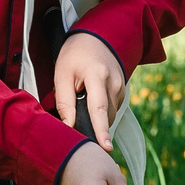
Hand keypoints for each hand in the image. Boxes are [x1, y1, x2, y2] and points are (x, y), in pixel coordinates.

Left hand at [53, 32, 127, 151]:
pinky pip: (111, 110)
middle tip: (79, 131)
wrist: (96, 38)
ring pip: (109, 116)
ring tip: (82, 110)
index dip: (101, 130)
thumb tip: (69, 127)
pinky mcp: (122, 92)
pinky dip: (101, 114)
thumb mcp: (62, 74)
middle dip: (94, 129)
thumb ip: (64, 101)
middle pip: (105, 117)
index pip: (99, 108)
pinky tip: (91, 106)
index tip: (106, 147)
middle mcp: (114, 82)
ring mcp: (121, 87)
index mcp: (97, 76)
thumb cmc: (75, 56)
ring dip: (96, 120)